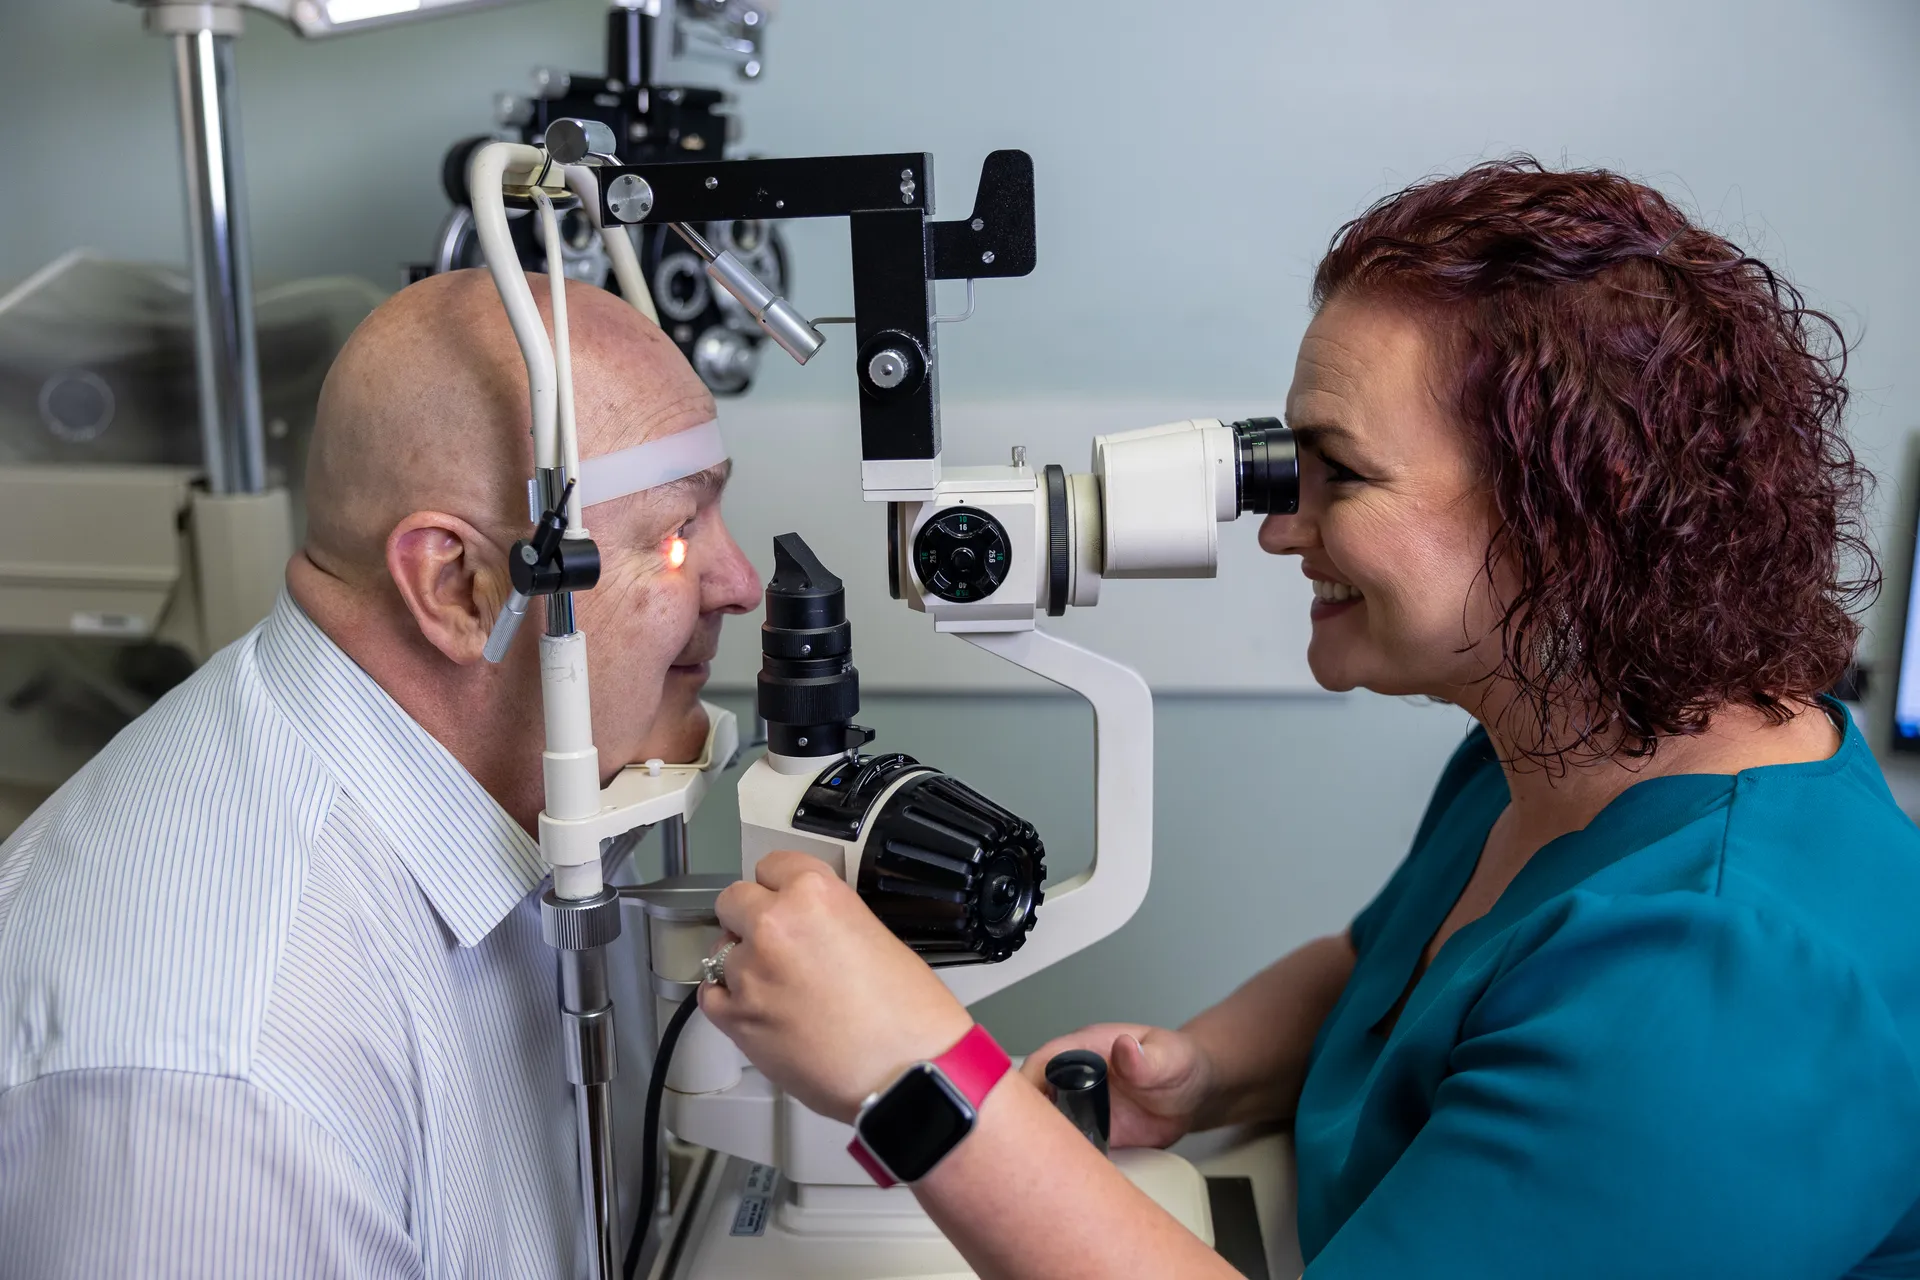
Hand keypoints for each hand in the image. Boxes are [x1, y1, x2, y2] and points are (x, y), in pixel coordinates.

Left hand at [699, 850, 974, 1124]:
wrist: (905, 1074)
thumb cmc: (908, 1016)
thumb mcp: (876, 936)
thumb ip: (829, 921)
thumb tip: (806, 929)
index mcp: (815, 894)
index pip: (772, 865)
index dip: (778, 887)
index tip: (781, 900)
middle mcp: (774, 924)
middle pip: (733, 901)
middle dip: (749, 919)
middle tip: (775, 945)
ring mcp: (749, 972)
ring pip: (720, 951)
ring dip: (741, 964)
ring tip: (778, 990)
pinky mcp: (736, 1018)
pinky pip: (710, 995)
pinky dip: (729, 1000)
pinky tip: (760, 1010)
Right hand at [1020, 1024, 1215, 1149]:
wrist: (1196, 1093)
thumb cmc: (1179, 1062)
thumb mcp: (1169, 1057)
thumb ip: (1146, 1057)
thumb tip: (1125, 1048)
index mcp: (1085, 1049)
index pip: (1041, 1062)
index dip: (1024, 1084)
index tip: (1018, 1108)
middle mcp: (1076, 1078)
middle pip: (1033, 1097)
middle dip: (1024, 1121)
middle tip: (1031, 1148)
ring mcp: (1082, 1107)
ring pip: (1046, 1125)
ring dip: (1040, 1145)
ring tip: (1045, 1168)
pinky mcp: (1092, 1133)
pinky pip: (1069, 1147)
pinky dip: (1062, 1162)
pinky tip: (1065, 1178)